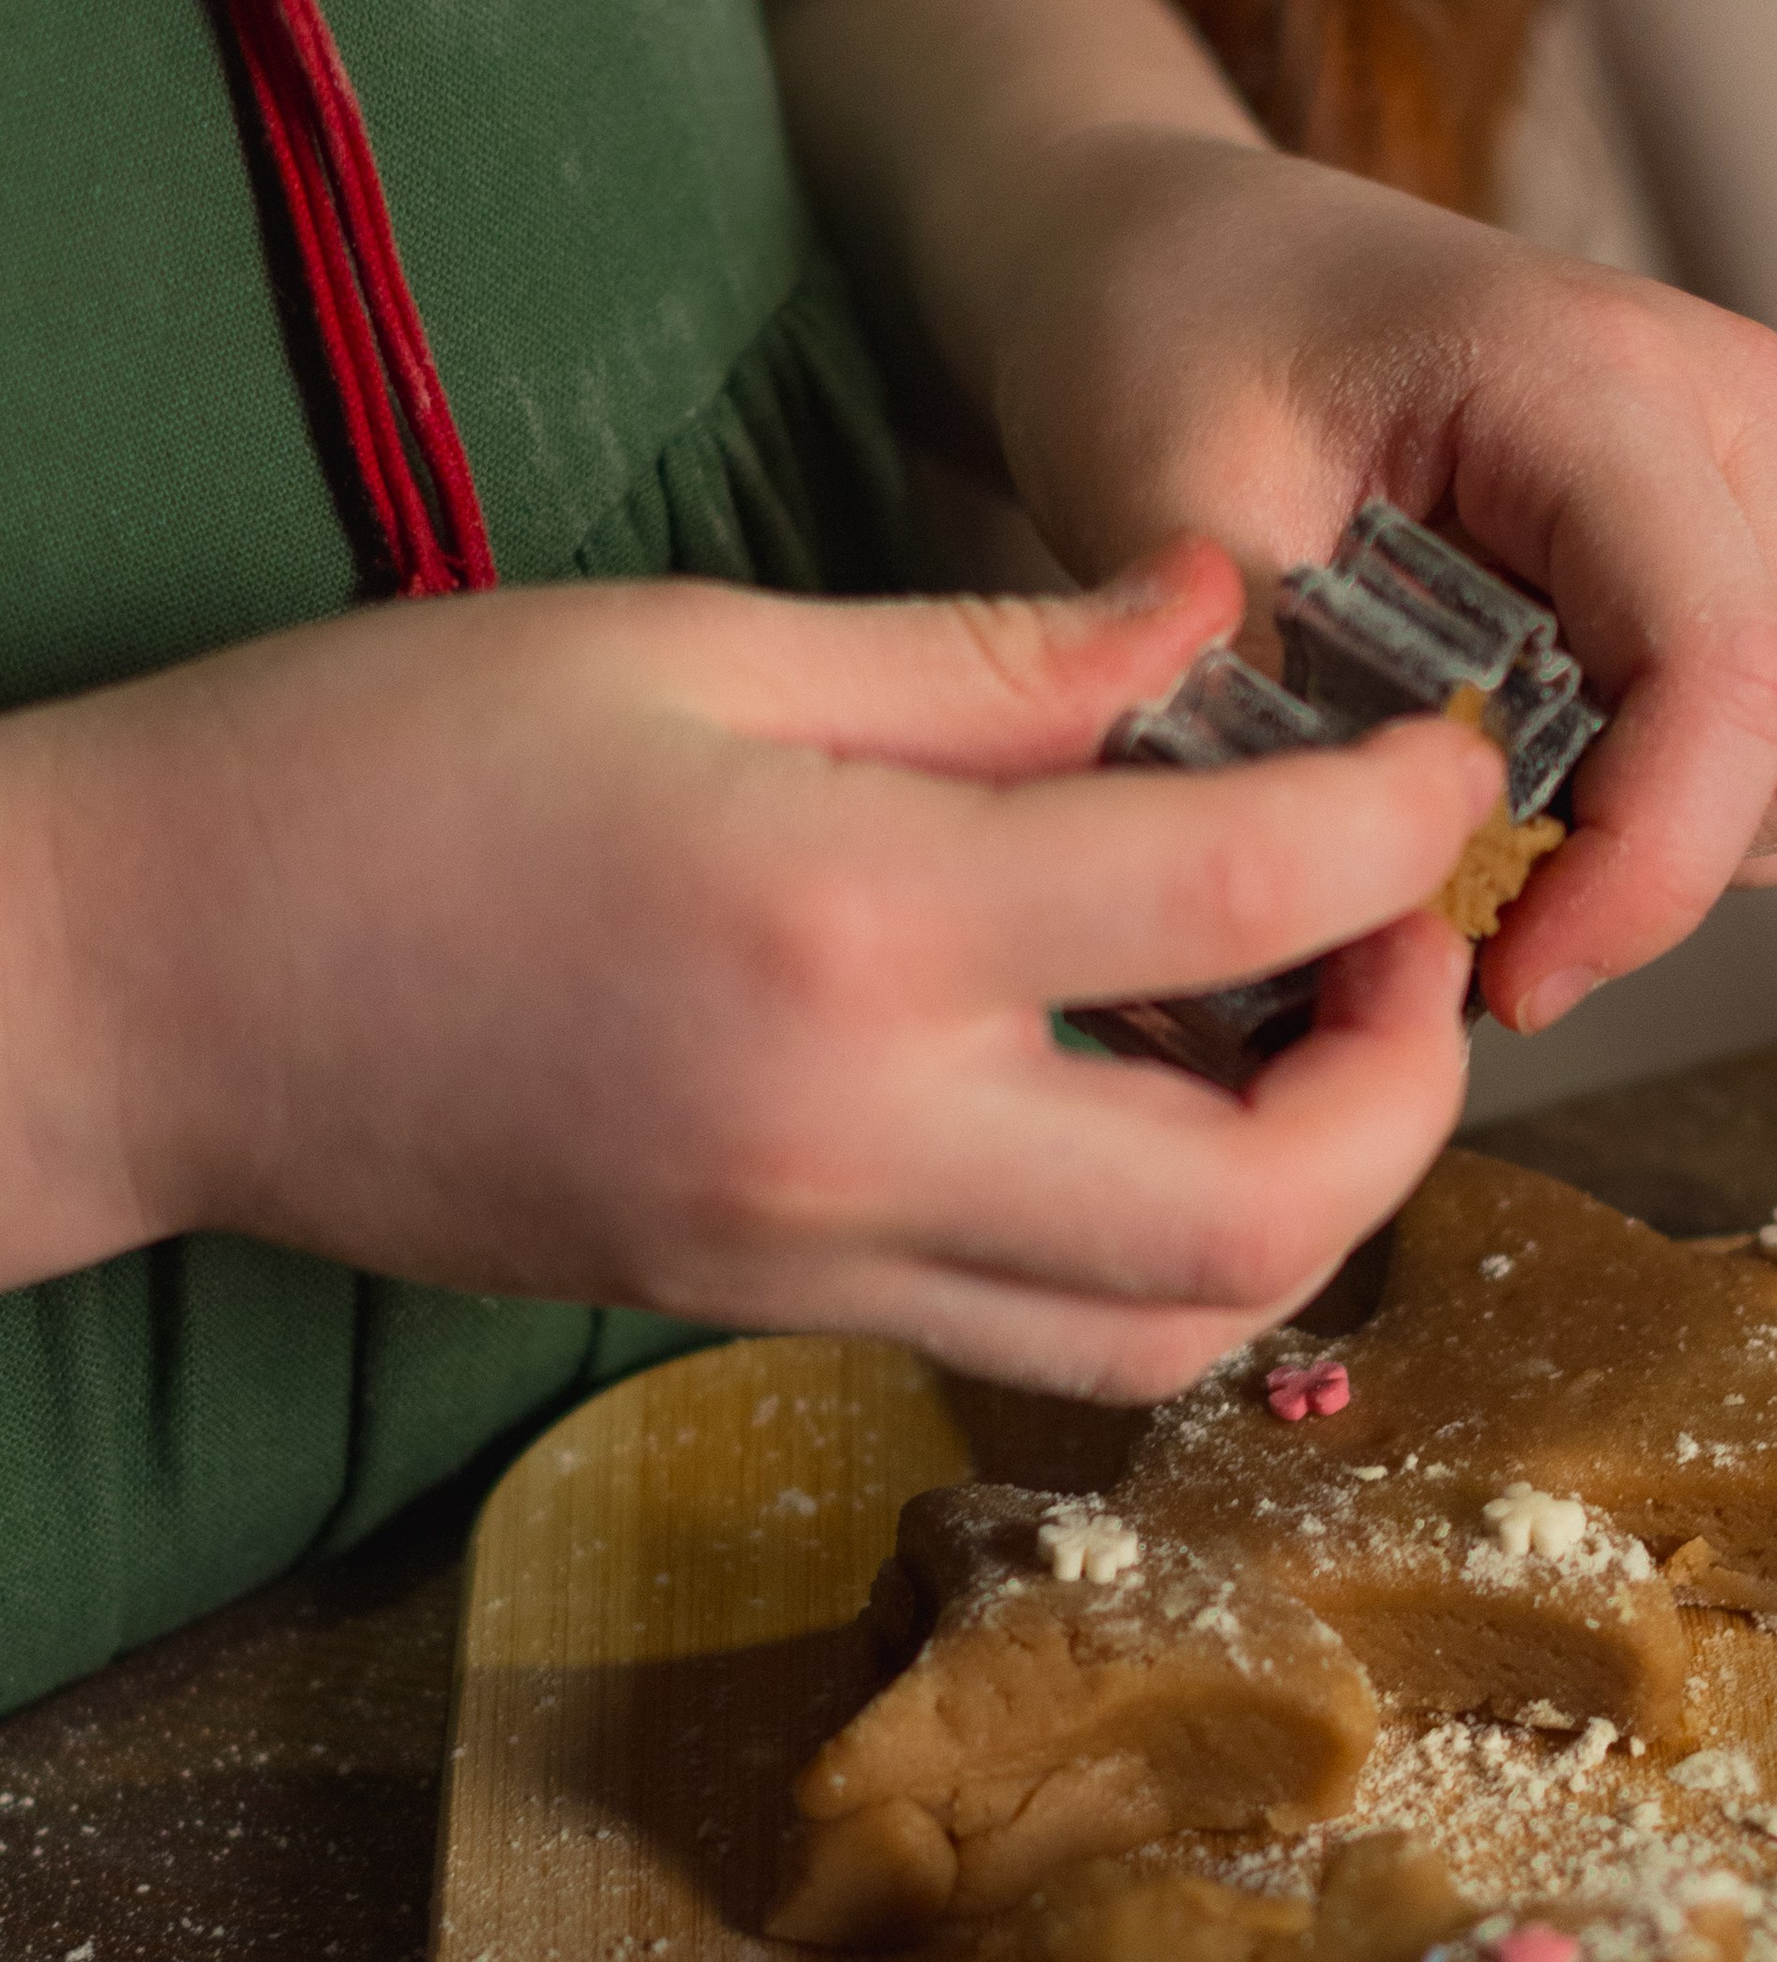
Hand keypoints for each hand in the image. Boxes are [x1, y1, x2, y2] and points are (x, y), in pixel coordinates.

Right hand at [14, 546, 1500, 1394]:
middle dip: (1407, 1085)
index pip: (1240, 903)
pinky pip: (1051, 1342)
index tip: (1446, 763)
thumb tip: (1220, 618)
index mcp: (848, 920)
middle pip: (1269, 1212)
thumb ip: (991, 657)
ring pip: (1180, 1332)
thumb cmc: (377, 767)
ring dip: (1311, 1202)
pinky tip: (1154, 1102)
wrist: (146, 992)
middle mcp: (861, 1138)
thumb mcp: (691, 639)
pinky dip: (1172, 1256)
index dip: (1400, 827)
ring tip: (1299, 1032)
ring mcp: (818, 1262)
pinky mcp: (777, 1314)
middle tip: (1398, 941)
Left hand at [983, 138, 1776, 1033]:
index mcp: (1598, 378)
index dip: (1650, 872)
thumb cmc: (1171, 352)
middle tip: (1484, 893)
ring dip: (1705, 844)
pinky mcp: (1767, 534)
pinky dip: (1715, 810)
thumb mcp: (1165, 513)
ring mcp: (1773, 466)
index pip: (1732, 670)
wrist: (1189, 258)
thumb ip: (1274, 710)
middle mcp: (1735, 410)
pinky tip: (1560, 779)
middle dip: (1673, 867)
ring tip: (1514, 823)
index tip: (1513, 980)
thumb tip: (1377, 908)